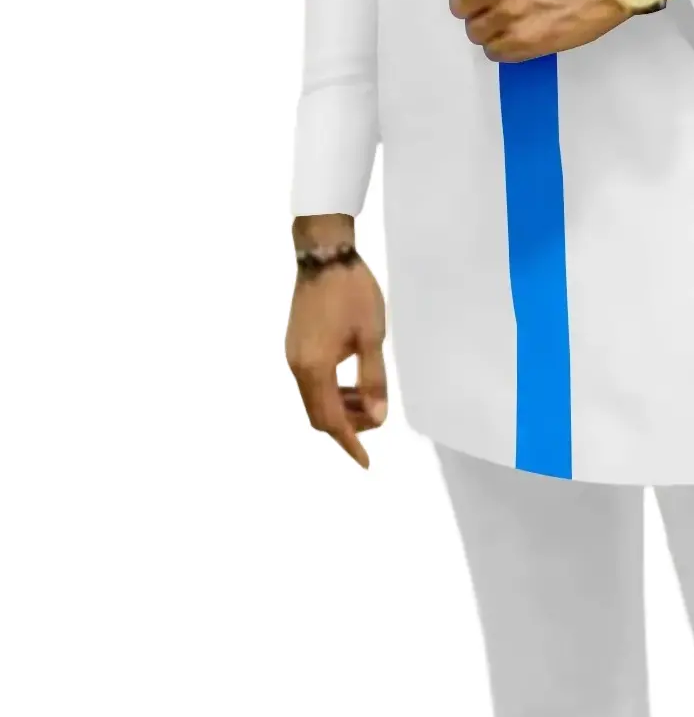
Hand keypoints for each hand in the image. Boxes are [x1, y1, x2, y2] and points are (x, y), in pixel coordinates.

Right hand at [285, 245, 387, 467]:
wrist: (324, 255)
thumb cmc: (352, 292)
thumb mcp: (371, 337)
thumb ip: (373, 379)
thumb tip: (377, 415)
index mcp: (315, 368)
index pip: (330, 420)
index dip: (349, 442)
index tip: (365, 461)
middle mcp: (297, 366)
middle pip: (318, 414)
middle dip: (346, 425)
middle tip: (376, 417)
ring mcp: (292, 355)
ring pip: (313, 398)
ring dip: (339, 407)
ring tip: (368, 398)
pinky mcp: (295, 345)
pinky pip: (311, 381)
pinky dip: (331, 391)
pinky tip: (352, 382)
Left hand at [449, 0, 628, 61]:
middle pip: (460, 4)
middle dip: (474, 5)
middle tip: (491, 6)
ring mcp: (509, 16)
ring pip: (475, 32)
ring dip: (487, 28)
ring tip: (506, 26)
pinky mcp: (525, 42)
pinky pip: (494, 52)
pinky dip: (501, 47)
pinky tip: (515, 39)